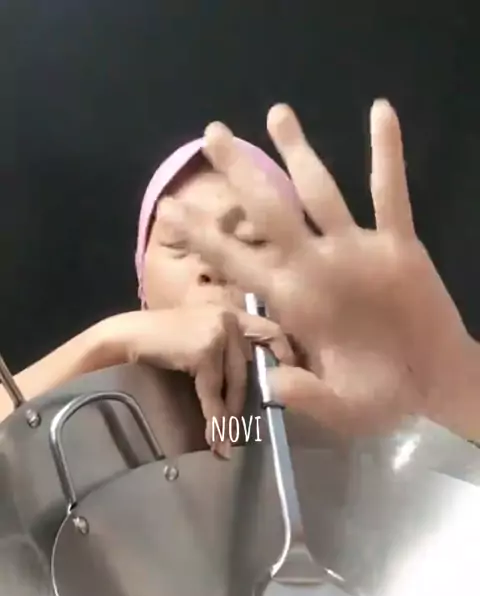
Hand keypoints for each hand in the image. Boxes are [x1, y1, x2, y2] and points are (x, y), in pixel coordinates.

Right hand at [112, 307, 293, 456]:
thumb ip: (223, 351)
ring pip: (234, 384)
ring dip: (229, 417)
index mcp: (231, 313)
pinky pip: (214, 392)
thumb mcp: (198, 337)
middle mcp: (230, 318)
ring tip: (225, 443)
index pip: (270, 331)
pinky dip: (214, 417)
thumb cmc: (158, 340)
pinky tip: (214, 436)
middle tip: (242, 430)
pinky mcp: (206, 350)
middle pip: (248, 368)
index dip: (283, 353)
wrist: (126, 336)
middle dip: (243, 404)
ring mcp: (219, 332)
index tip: (290, 375)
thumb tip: (243, 387)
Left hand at [159, 101, 478, 436]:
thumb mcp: (344, 410)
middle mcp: (316, 268)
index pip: (240, 263)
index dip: (206, 238)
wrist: (432, 384)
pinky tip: (380, 113)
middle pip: (270, 212)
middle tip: (212, 133)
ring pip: (322, 192)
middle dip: (241, 174)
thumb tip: (271, 384)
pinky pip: (391, 195)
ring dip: (300, 153)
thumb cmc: (382, 397)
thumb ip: (308, 396)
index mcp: (295, 303)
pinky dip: (386, 156)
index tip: (169, 210)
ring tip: (276, 113)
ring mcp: (356, 252)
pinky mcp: (398, 246)